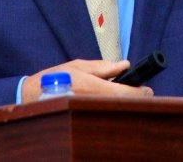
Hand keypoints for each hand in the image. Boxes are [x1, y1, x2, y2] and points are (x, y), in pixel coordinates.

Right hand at [20, 59, 153, 102]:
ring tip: (127, 94)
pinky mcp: (85, 116)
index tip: (147, 89)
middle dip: (134, 98)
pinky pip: (105, 112)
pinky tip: (112, 100)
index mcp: (92, 87)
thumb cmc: (56, 78)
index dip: (139, 93)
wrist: (34, 96)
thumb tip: (124, 65)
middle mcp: (92, 101)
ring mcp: (88, 110)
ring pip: (114, 109)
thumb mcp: (79, 65)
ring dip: (124, 102)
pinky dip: (113, 106)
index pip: (123, 93)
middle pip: (122, 104)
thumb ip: (103, 67)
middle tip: (141, 92)